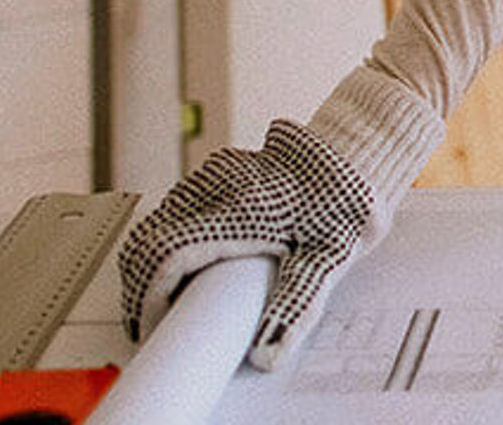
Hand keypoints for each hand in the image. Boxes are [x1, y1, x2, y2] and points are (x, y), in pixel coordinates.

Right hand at [116, 119, 375, 369]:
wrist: (361, 149)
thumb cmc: (346, 201)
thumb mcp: (329, 257)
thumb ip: (296, 304)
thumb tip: (268, 353)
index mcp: (237, 211)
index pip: (163, 254)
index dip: (145, 295)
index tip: (149, 325)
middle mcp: (217, 185)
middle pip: (150, 237)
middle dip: (141, 282)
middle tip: (152, 319)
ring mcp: (215, 171)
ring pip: (160, 217)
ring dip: (153, 257)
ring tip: (168, 295)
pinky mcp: (220, 167)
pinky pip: (178, 203)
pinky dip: (170, 234)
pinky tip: (187, 259)